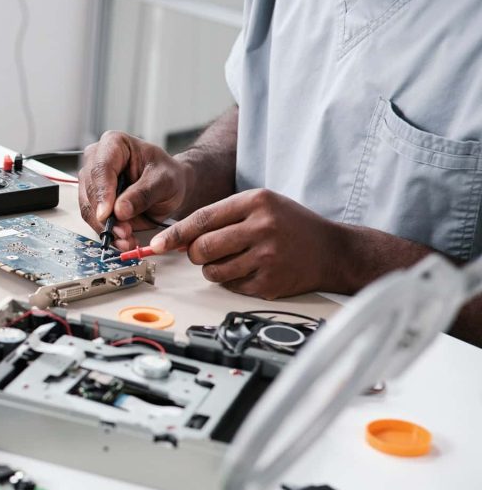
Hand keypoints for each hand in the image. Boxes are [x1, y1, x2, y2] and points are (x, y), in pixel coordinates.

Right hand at [78, 131, 191, 250]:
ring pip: (88, 208)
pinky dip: (107, 233)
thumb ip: (143, 194)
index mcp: (114, 143)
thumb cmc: (168, 177)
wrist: (169, 189)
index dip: (102, 192)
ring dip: (106, 228)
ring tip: (127, 239)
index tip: (107, 214)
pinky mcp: (92, 201)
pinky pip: (93, 219)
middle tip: (124, 232)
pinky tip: (123, 240)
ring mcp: (92, 181)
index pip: (101, 168)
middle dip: (105, 216)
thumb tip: (120, 211)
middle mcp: (97, 160)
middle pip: (90, 190)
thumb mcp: (164, 182)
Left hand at [149, 188, 344, 298]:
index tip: (156, 244)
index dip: (174, 235)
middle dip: (195, 254)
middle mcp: (261, 227)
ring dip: (213, 269)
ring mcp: (267, 257)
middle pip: (202, 248)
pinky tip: (251, 269)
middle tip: (205, 252)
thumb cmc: (291, 225)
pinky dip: (233, 281)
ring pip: (213, 271)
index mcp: (256, 202)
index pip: (202, 219)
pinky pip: (231, 286)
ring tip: (232, 259)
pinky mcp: (269, 282)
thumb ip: (222, 216)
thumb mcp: (261, 205)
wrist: (333, 250)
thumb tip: (179, 238)